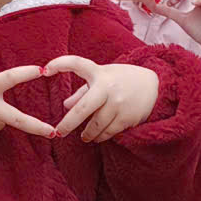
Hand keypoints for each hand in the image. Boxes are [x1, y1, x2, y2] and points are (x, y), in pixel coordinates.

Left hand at [43, 55, 160, 141]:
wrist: (155, 86)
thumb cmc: (122, 80)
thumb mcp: (104, 78)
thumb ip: (83, 91)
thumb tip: (65, 106)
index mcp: (99, 73)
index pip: (76, 63)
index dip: (59, 64)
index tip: (44, 70)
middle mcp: (107, 88)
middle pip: (82, 109)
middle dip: (68, 124)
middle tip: (59, 133)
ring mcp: (118, 104)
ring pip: (95, 126)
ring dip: (87, 134)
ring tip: (84, 136)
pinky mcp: (127, 118)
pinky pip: (108, 132)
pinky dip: (101, 136)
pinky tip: (98, 136)